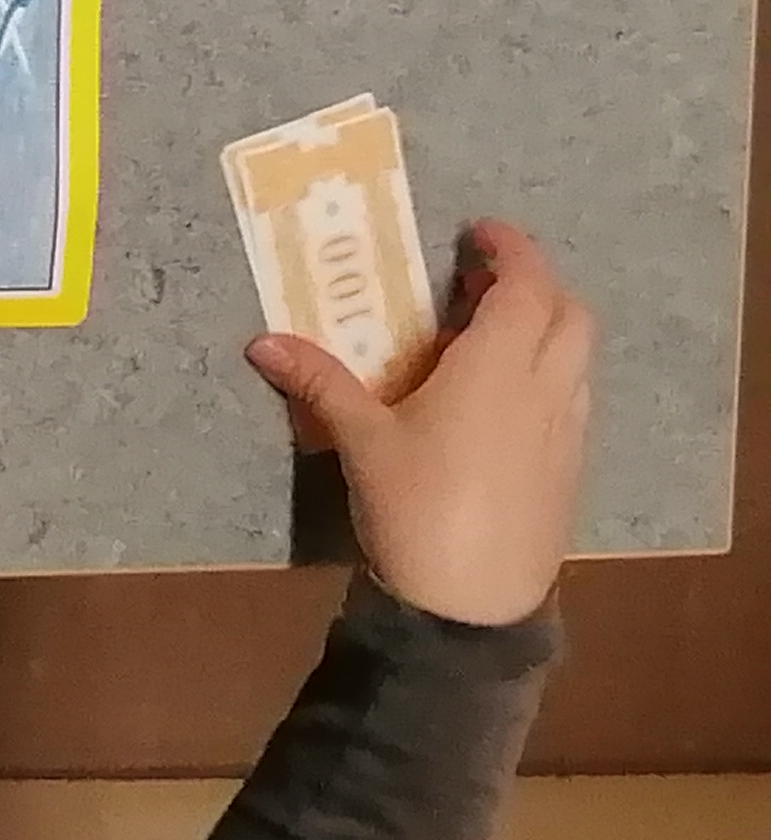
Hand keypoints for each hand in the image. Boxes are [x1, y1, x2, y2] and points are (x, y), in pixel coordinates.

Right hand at [246, 219, 592, 626]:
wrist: (474, 607)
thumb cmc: (417, 509)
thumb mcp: (361, 442)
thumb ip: (320, 382)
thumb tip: (262, 341)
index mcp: (498, 369)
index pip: (526, 287)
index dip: (510, 250)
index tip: (478, 233)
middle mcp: (545, 390)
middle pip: (569, 314)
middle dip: (535, 285)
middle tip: (480, 281)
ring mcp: (565, 431)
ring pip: (577, 356)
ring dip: (545, 328)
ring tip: (487, 334)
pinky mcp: (568, 468)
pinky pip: (572, 395)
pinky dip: (548, 371)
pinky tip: (500, 397)